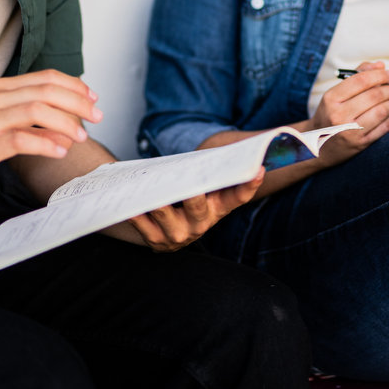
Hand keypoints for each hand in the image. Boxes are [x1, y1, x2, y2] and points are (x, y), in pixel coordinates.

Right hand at [0, 70, 100, 190]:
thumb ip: (21, 112)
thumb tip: (60, 120)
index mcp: (0, 89)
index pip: (46, 78)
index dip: (74, 86)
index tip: (92, 98)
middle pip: (47, 91)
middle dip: (78, 103)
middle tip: (96, 116)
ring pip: (37, 111)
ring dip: (66, 123)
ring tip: (81, 136)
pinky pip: (22, 139)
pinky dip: (46, 144)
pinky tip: (59, 150)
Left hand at [126, 169, 264, 250]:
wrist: (165, 235)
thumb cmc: (187, 202)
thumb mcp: (204, 193)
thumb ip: (209, 174)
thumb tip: (227, 148)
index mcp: (217, 208)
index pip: (238, 197)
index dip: (249, 184)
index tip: (258, 168)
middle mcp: (201, 224)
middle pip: (197, 206)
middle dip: (193, 195)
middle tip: (191, 186)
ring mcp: (178, 234)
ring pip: (165, 214)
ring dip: (157, 201)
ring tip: (149, 187)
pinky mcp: (156, 241)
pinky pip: (143, 224)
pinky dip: (136, 213)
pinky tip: (130, 202)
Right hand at [311, 62, 388, 165]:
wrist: (318, 145)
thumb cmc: (330, 114)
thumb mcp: (336, 93)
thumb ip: (357, 76)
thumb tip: (380, 66)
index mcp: (331, 99)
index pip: (361, 80)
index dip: (379, 75)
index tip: (388, 73)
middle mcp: (339, 115)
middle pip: (374, 95)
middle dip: (388, 89)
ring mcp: (350, 131)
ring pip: (382, 110)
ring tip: (388, 102)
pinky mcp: (361, 144)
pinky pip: (385, 126)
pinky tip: (385, 115)